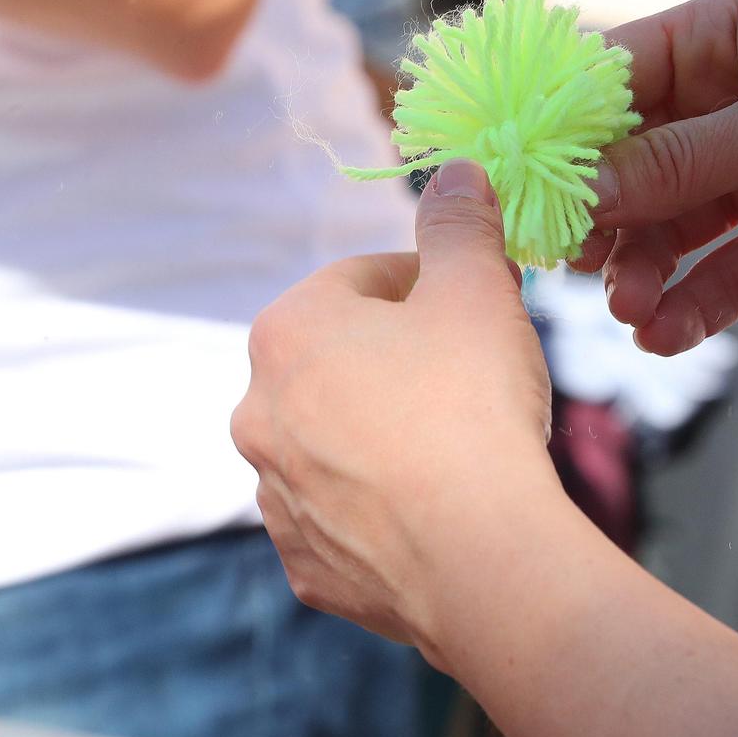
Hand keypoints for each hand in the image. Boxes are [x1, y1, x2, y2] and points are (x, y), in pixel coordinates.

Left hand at [232, 160, 559, 663]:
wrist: (478, 557)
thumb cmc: (472, 406)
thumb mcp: (477, 290)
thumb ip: (460, 225)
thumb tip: (458, 171)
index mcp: (286, 331)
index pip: (363, 281)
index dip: (431, 285)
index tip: (480, 304)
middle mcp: (257, 412)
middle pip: (342, 365)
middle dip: (402, 362)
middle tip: (475, 375)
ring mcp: (275, 497)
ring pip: (338, 445)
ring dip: (387, 437)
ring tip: (460, 451)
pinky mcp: (307, 565)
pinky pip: (348, 520)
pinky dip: (385, 510)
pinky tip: (439, 512)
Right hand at [580, 0, 737, 354]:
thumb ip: (684, 160)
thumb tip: (583, 191)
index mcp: (726, 38)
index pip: (616, 75)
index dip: (563, 126)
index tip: (514, 177)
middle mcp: (730, 104)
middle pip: (633, 164)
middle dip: (601, 217)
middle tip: (566, 262)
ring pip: (671, 229)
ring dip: (642, 271)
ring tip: (629, 309)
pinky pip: (721, 277)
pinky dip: (690, 308)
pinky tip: (663, 336)